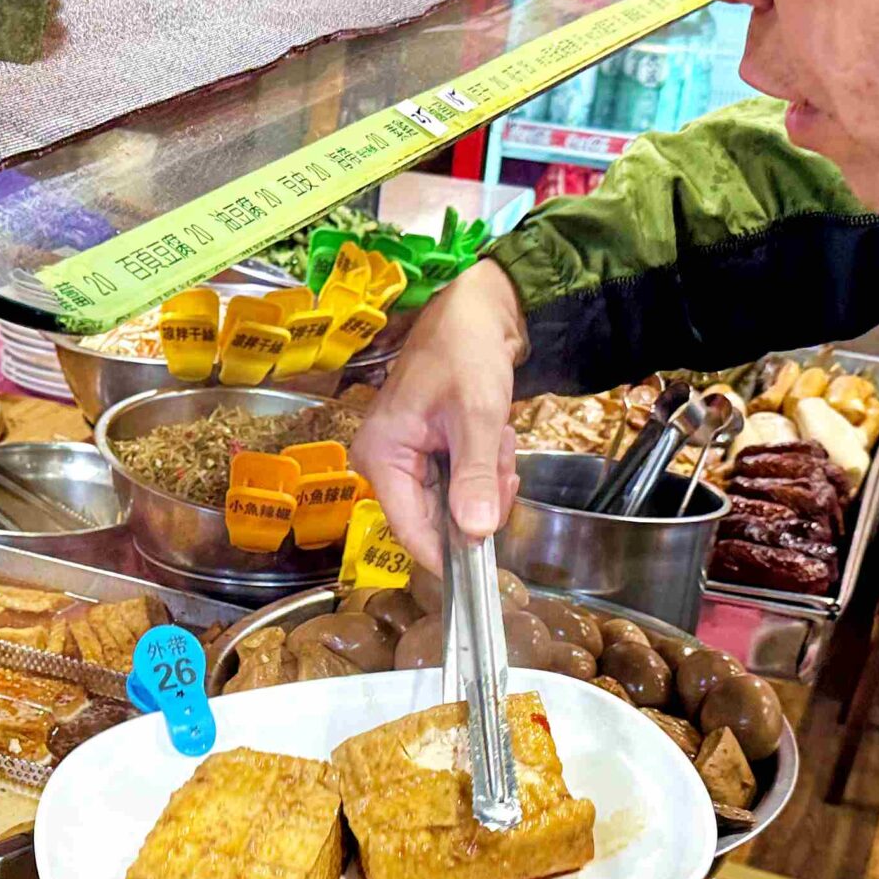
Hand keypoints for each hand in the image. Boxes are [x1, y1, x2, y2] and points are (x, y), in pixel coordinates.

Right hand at [352, 261, 526, 572]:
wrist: (475, 312)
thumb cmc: (466, 351)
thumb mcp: (477, 416)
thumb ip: (475, 477)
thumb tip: (476, 534)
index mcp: (381, 456)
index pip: (410, 530)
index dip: (448, 554)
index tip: (486, 565)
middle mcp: (384, 464)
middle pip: (437, 520)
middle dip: (479, 495)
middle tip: (497, 454)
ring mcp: (405, 461)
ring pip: (455, 504)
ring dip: (487, 478)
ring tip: (494, 436)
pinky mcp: (425, 457)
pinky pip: (460, 485)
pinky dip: (484, 468)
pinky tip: (490, 437)